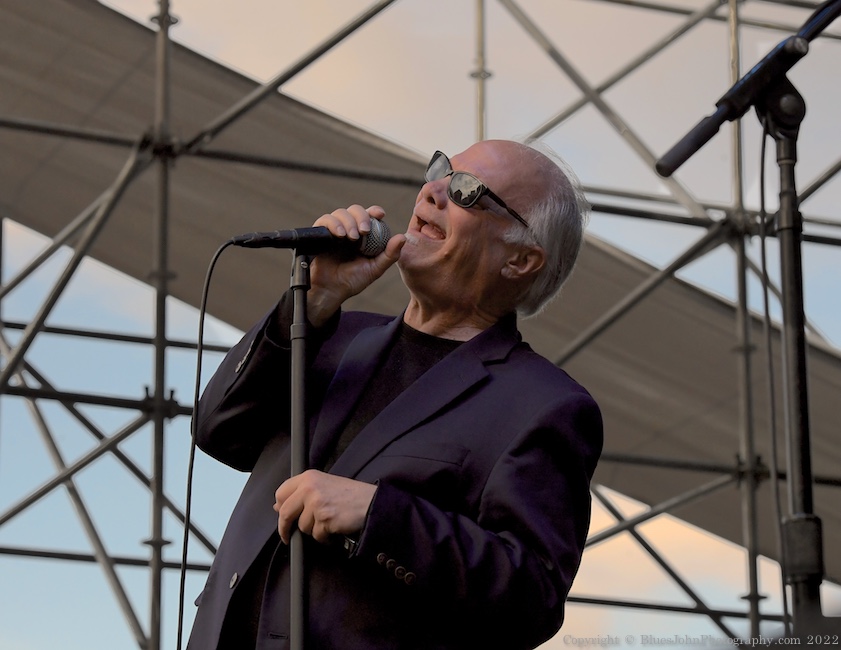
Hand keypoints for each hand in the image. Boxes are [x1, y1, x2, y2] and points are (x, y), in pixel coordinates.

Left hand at [273, 469, 376, 544]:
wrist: (370, 502)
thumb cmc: (351, 494)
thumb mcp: (323, 485)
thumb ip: (302, 493)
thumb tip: (279, 507)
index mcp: (308, 477)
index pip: (281, 492)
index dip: (280, 507)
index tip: (282, 517)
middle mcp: (309, 488)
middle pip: (285, 512)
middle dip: (285, 528)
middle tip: (288, 536)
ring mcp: (316, 504)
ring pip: (303, 527)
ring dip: (314, 530)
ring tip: (329, 523)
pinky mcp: (324, 519)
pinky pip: (317, 535)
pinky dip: (325, 537)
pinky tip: (335, 529)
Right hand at [306, 205, 405, 325]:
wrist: (331, 291)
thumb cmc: (353, 280)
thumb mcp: (375, 269)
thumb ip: (390, 255)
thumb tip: (402, 237)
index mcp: (363, 236)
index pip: (369, 215)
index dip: (374, 211)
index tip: (380, 214)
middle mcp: (349, 230)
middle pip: (355, 210)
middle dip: (361, 216)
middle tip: (364, 231)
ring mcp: (334, 231)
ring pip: (340, 213)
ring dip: (348, 221)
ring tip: (352, 237)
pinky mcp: (320, 234)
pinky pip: (324, 220)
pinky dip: (333, 224)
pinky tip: (340, 235)